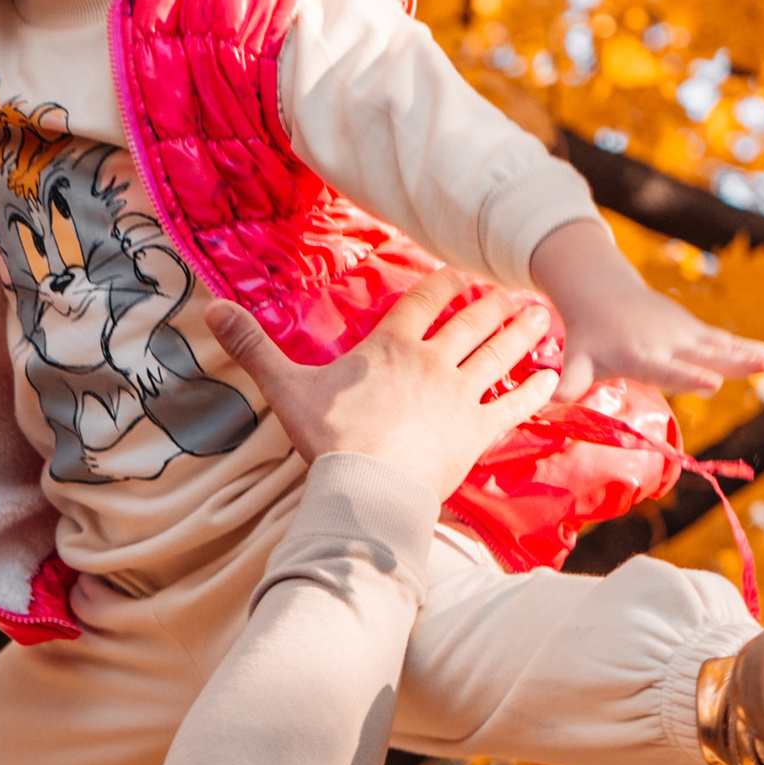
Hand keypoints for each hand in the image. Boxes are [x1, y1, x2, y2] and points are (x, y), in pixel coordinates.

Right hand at [214, 274, 560, 499]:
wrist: (365, 488)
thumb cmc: (327, 439)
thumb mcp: (286, 388)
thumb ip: (255, 347)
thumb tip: (211, 308)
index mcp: (392, 345)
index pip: (426, 301)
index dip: (446, 284)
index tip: (461, 276)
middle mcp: (433, 361)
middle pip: (472, 322)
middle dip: (494, 304)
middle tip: (513, 294)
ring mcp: (460, 395)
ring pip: (500, 353)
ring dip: (522, 333)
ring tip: (540, 318)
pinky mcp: (478, 431)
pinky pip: (515, 404)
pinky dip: (536, 388)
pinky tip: (552, 377)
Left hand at [527, 220, 763, 404]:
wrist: (603, 290)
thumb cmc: (589, 333)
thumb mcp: (577, 358)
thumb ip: (568, 382)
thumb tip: (546, 403)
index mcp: (642, 355)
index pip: (669, 369)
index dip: (689, 376)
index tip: (712, 383)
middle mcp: (670, 343)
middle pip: (709, 354)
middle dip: (739, 361)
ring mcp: (688, 334)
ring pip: (728, 346)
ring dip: (760, 354)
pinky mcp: (698, 331)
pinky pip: (731, 342)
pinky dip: (758, 350)